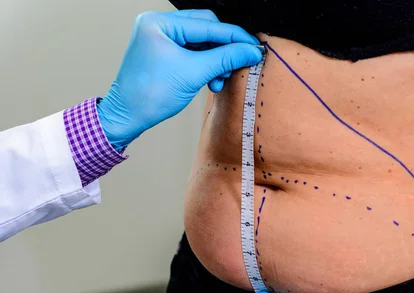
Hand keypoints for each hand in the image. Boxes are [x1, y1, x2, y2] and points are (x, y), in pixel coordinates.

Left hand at [97, 10, 262, 149]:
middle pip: (206, 29)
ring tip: (220, 79)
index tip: (254, 47)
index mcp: (160, 23)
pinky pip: (193, 53)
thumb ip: (225, 59)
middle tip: (240, 64)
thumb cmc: (150, 95)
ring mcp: (161, 38)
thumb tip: (251, 51)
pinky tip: (211, 80)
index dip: (234, 37)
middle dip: (223, 50)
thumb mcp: (194, 73)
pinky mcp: (164, 52)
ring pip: (201, 43)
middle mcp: (159, 25)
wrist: (128, 116)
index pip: (207, 25)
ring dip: (215, 61)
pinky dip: (205, 66)